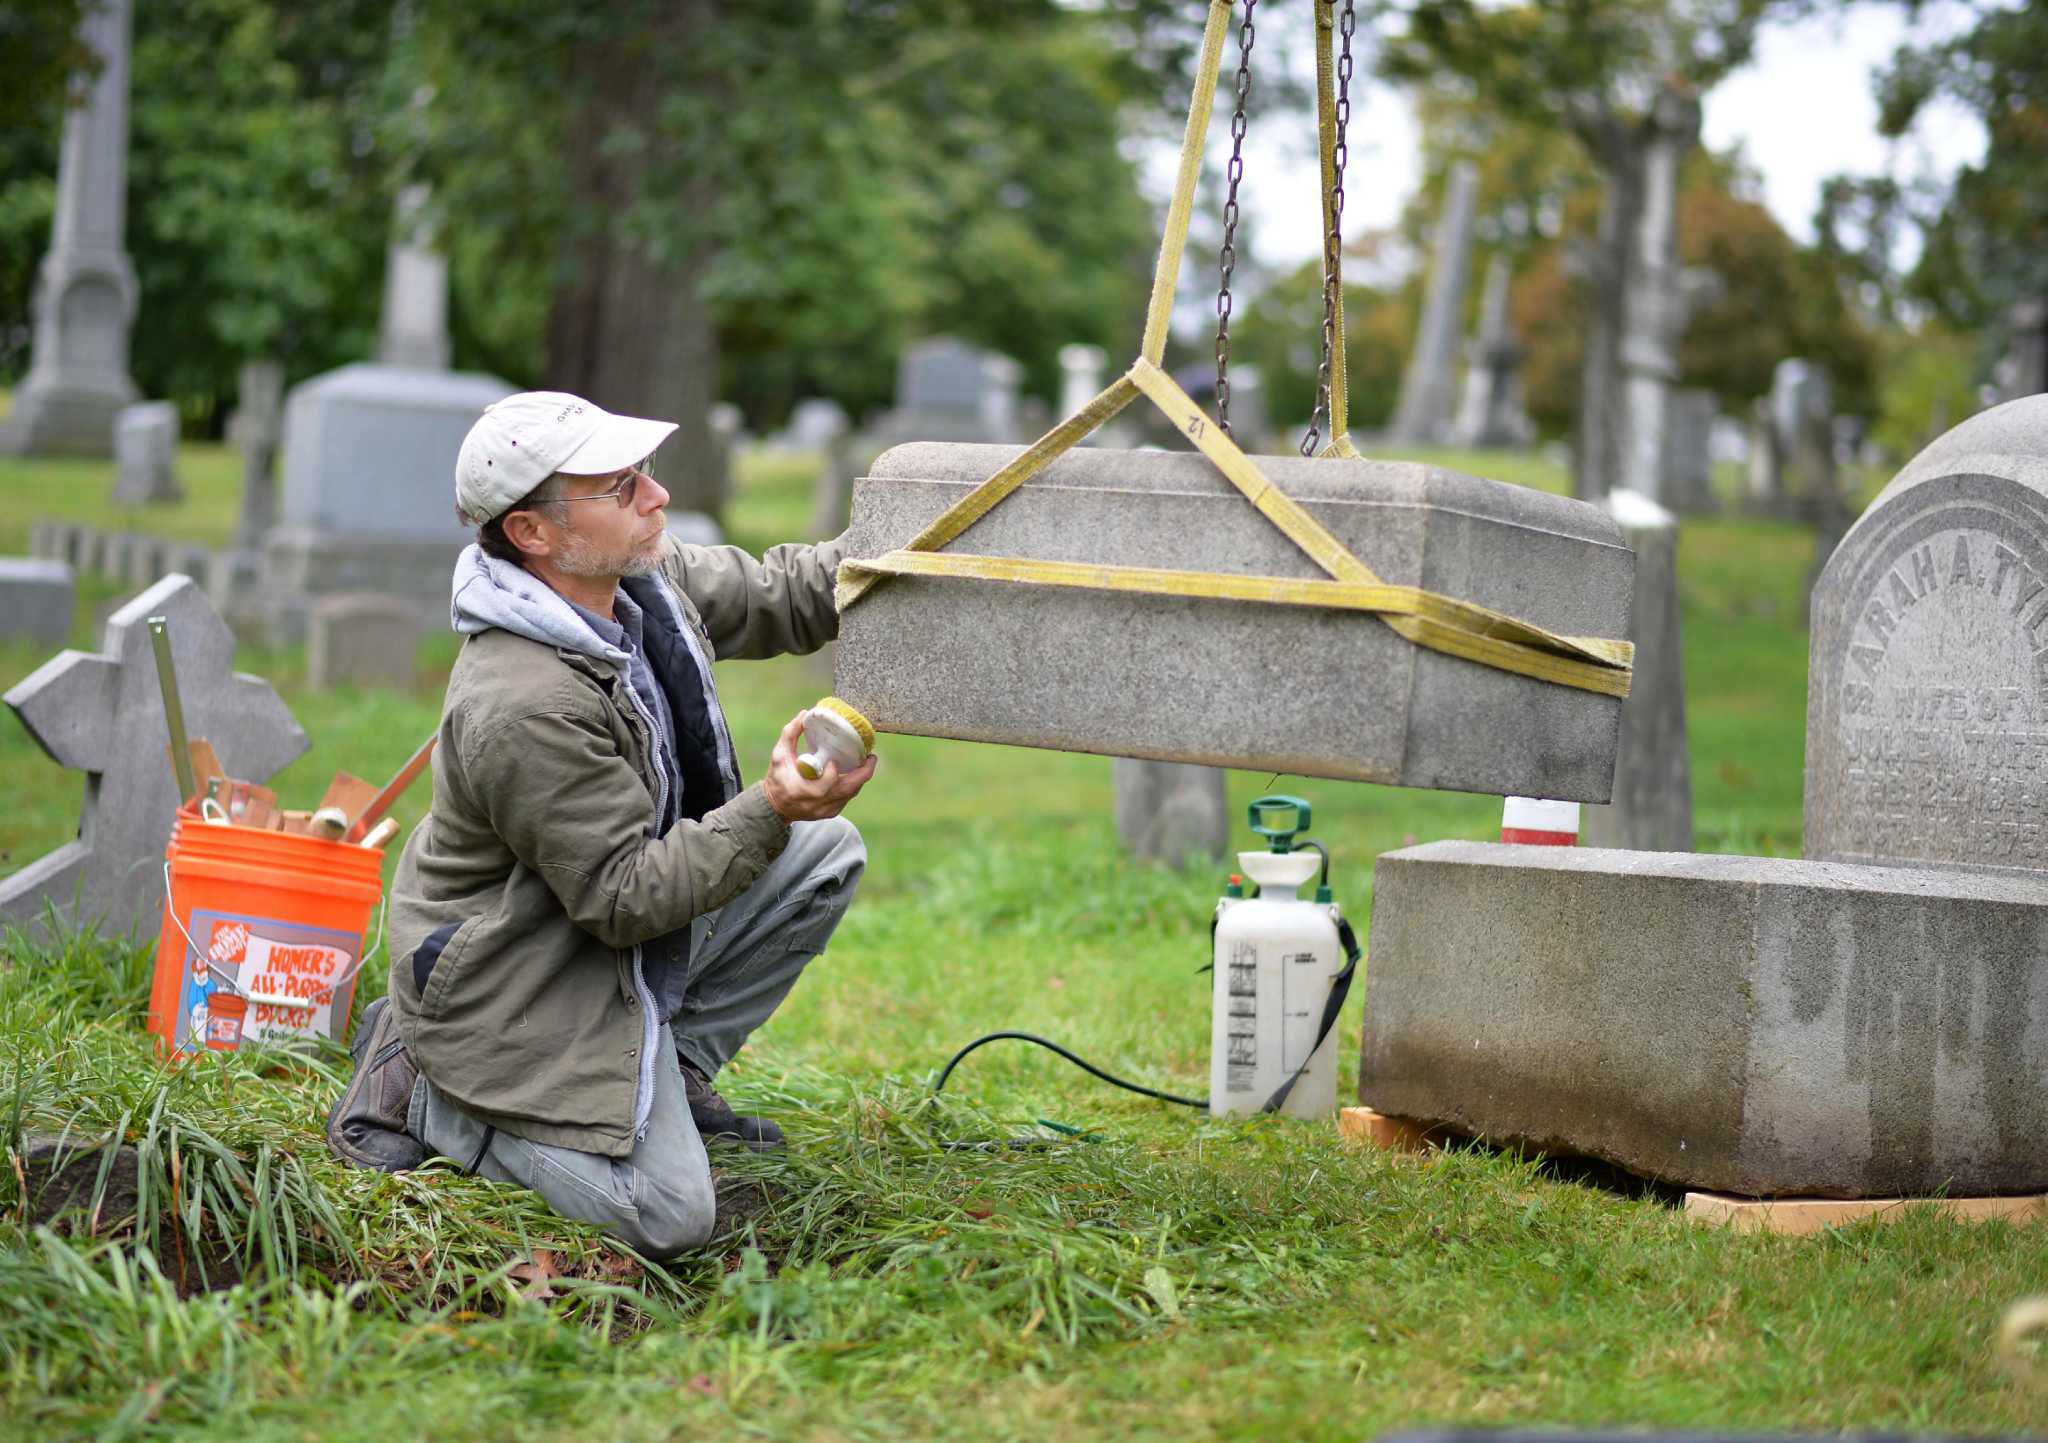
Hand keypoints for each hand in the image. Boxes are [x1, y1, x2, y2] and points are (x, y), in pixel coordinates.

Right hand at [762, 710, 876, 821]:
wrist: (775, 807)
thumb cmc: (777, 779)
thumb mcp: (779, 755)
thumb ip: (790, 734)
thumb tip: (805, 714)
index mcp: (806, 791)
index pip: (829, 782)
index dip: (834, 770)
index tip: (836, 758)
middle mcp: (819, 804)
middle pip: (850, 789)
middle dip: (865, 772)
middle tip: (871, 757)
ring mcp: (826, 811)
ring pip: (851, 794)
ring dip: (860, 778)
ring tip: (866, 763)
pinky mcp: (830, 813)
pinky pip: (847, 798)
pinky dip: (852, 786)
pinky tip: (854, 774)